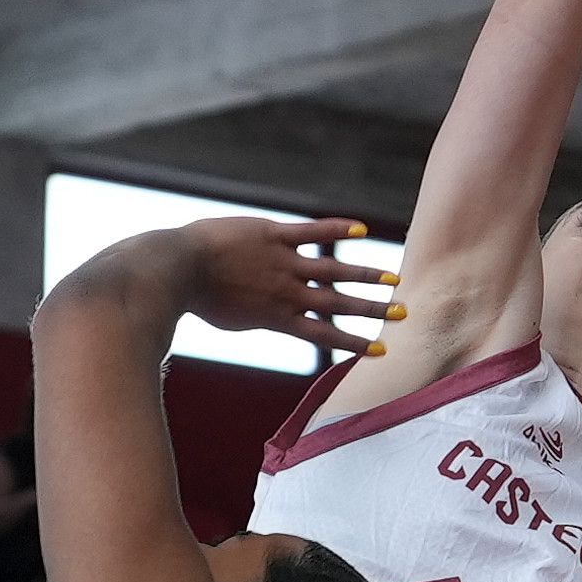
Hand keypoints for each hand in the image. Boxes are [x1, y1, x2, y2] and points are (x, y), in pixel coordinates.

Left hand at [137, 213, 392, 362]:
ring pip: (334, 271)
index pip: (324, 333)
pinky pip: (312, 232)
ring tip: (394, 280)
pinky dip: (337, 231)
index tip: (380, 350)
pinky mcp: (274, 235)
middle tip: (402, 314)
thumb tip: (262, 315)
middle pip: (338, 304)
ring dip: (366, 276)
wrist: (179, 268)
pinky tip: (361, 230)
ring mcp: (283, 262)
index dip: (354, 342)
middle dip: (372, 311)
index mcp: (278, 316)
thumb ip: (254, 315)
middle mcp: (288, 292)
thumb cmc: (198, 297)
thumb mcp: (231, 317)